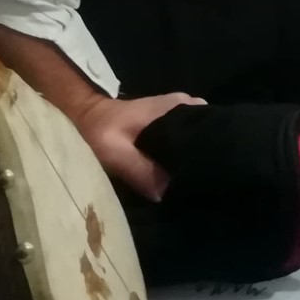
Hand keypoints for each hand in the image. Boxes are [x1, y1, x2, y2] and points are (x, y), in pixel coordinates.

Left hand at [70, 91, 204, 201]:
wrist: (88, 115)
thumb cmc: (101, 130)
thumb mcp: (116, 151)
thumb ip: (141, 170)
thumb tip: (166, 194)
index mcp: (179, 107)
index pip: (210, 128)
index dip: (211, 151)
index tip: (209, 173)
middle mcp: (186, 105)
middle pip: (208, 133)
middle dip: (205, 155)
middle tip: (200, 182)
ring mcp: (180, 112)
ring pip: (199, 136)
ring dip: (195, 155)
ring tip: (193, 180)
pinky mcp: (173, 121)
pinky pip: (189, 138)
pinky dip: (186, 153)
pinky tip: (181, 172)